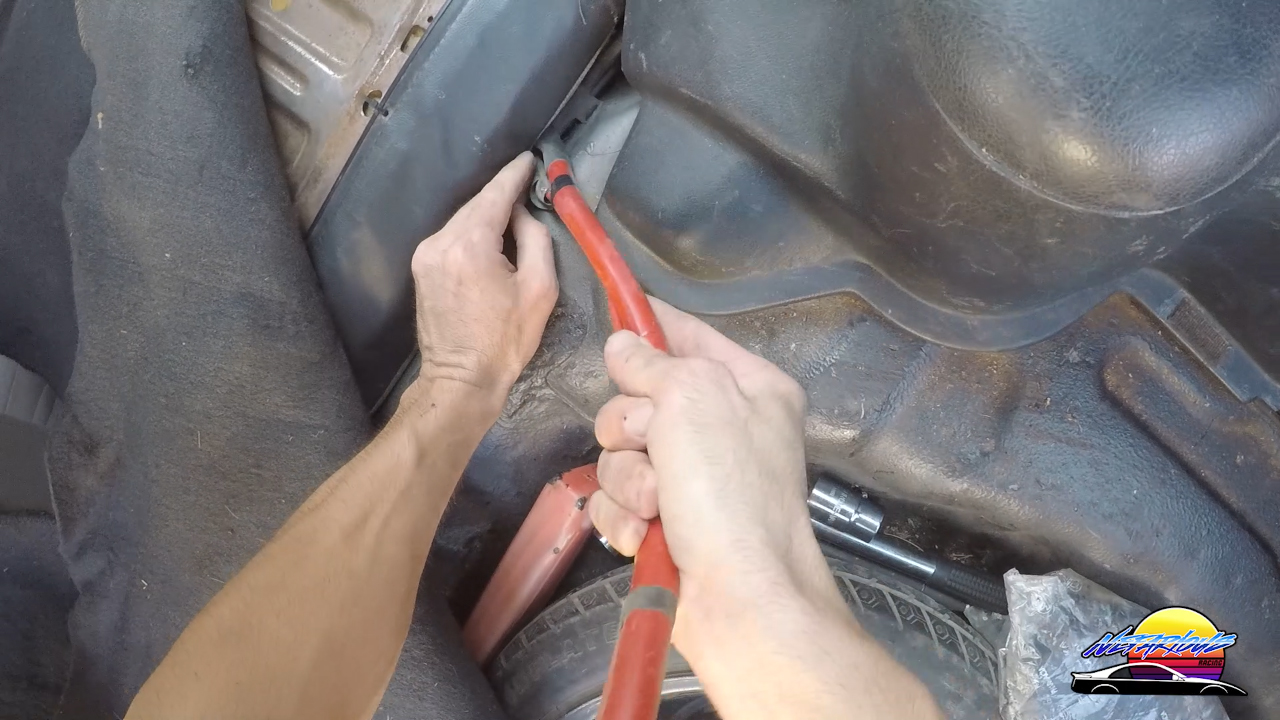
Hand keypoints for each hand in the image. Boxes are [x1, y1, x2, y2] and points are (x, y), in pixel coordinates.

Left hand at [409, 152, 557, 408]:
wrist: (462, 379)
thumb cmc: (506, 340)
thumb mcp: (540, 289)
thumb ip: (536, 239)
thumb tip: (523, 214)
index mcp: (469, 244)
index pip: (495, 194)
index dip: (515, 174)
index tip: (530, 158)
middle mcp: (440, 241)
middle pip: (477, 205)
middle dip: (503, 195)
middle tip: (529, 185)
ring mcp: (425, 254)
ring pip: (463, 220)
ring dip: (488, 215)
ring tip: (515, 216)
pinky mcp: (421, 267)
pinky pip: (452, 236)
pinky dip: (473, 232)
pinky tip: (492, 239)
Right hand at [588, 299, 837, 649]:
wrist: (742, 599)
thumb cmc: (732, 492)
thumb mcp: (694, 399)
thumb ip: (653, 363)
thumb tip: (622, 345)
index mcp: (748, 387)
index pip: (689, 335)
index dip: (651, 326)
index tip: (616, 312)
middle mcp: (722, 428)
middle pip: (639, 399)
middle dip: (631, 427)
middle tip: (653, 445)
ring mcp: (693, 479)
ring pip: (620, 453)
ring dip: (628, 480)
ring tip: (656, 504)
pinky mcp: (664, 522)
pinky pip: (616, 501)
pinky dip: (623, 517)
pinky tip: (644, 534)